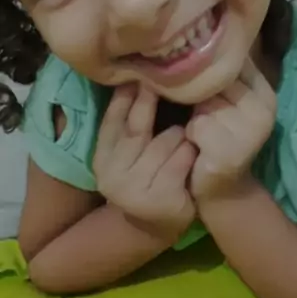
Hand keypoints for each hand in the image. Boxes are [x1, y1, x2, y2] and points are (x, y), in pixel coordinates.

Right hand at [93, 85, 196, 243]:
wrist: (160, 224)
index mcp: (102, 158)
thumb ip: (129, 123)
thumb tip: (135, 78)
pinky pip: (182, 159)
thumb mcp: (132, 152)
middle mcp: (113, 174)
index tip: (139, 73)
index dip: (125, 96)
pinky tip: (194, 151)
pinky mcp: (162, 199)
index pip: (112, 120)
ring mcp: (136, 189)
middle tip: (169, 80)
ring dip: (180, 133)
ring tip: (186, 133)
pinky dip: (190, 151)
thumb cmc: (149, 175)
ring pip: (166, 140)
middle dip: (152, 101)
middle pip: (138, 127)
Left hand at [185, 58, 276, 201]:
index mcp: (265, 90)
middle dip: (200, 93)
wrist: (220, 186)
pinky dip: (192, 135)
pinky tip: (200, 146)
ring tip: (203, 129)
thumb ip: (222, 72)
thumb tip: (202, 32)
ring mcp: (251, 131)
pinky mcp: (232, 152)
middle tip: (203, 110)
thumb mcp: (226, 98)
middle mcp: (264, 108)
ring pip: (204, 103)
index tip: (195, 70)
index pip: (232, 61)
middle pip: (216, 80)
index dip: (209, 65)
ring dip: (195, 115)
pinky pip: (199, 127)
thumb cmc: (217, 133)